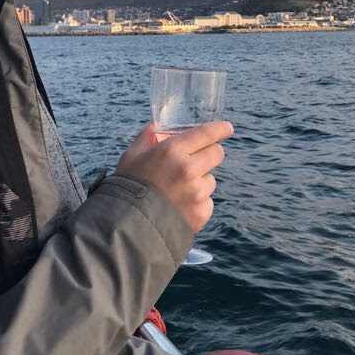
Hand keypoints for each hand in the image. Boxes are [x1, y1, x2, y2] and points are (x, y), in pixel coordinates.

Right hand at [115, 120, 232, 233]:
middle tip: (199, 159)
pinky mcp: (202, 212)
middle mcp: (188, 170)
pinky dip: (197, 203)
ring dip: (200, 181)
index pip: (206, 133)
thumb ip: (145, 139)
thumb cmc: (128, 188)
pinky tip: (179, 206)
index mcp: (172, 151)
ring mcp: (197, 192)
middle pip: (217, 153)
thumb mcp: (131, 157)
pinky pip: (207, 201)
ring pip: (210, 179)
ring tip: (178, 191)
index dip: (220, 128)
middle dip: (210, 153)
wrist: (129, 227)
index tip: (227, 128)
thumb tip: (154, 127)